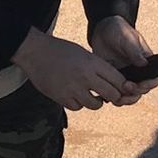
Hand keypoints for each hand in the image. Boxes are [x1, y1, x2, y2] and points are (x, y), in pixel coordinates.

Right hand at [11, 28, 128, 111]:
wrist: (35, 52)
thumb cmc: (60, 50)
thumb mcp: (83, 53)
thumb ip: (98, 67)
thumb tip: (114, 83)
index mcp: (93, 62)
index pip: (118, 79)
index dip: (123, 86)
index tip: (122, 89)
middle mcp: (85, 76)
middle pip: (111, 94)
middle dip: (113, 96)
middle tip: (108, 95)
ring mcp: (73, 88)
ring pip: (95, 104)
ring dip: (96, 102)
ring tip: (91, 96)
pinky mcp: (61, 97)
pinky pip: (78, 107)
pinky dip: (78, 103)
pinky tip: (75, 95)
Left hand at [89, 17, 157, 104]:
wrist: (102, 29)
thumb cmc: (118, 30)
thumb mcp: (127, 37)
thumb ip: (134, 51)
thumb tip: (144, 63)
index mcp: (146, 62)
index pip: (156, 77)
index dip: (151, 83)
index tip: (141, 83)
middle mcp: (138, 71)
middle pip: (143, 90)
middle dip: (136, 92)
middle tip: (126, 87)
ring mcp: (126, 76)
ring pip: (131, 95)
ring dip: (126, 99)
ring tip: (117, 96)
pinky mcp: (113, 79)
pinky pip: (116, 93)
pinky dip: (114, 97)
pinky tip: (107, 95)